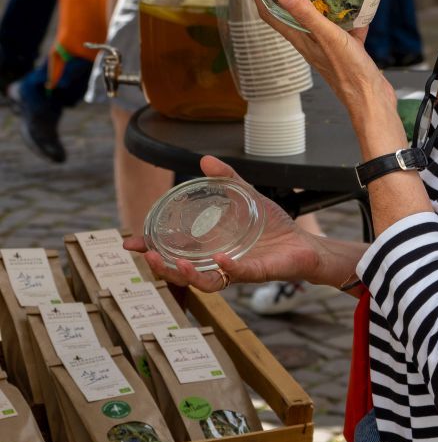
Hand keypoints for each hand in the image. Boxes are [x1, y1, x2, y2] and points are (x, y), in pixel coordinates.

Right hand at [123, 156, 323, 292]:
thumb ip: (227, 179)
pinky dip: (228, 268)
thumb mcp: (247, 197)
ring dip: (186, 275)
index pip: (175, 251)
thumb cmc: (273, 227)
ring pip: (205, 281)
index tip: (130, 243)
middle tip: (146, 256)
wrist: (304, 244)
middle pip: (181, 272)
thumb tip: (205, 160)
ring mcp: (236, 270)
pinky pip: (239, 275)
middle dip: (161, 267)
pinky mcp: (257, 273)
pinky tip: (221, 260)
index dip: (151, 249)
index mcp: (211, 248)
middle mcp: (218, 263)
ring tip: (173, 263)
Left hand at [253, 0, 397, 121]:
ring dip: (320, 2)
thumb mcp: (328, 38)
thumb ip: (308, 16)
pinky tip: (360, 7)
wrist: (372, 99)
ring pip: (319, 19)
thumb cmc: (350, 73)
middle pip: (293, 15)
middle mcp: (311, 43)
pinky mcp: (346, 50)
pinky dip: (350, 18)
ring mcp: (329, 47)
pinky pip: (345, 29)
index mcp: (301, 40)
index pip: (271, 16)